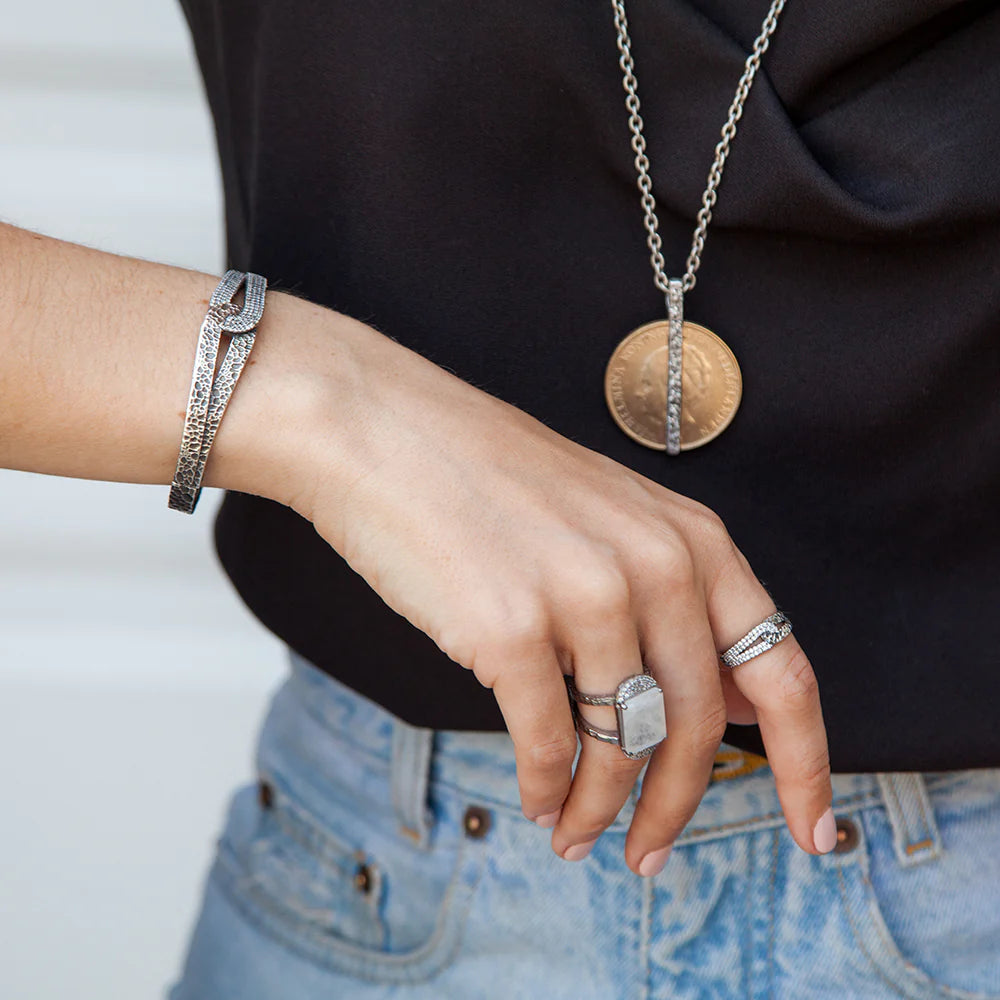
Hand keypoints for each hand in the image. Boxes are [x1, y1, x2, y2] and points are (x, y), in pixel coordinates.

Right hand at [279, 311, 832, 874]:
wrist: (383, 430)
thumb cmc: (489, 478)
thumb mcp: (613, 519)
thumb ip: (675, 601)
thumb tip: (725, 701)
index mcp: (692, 540)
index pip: (782, 671)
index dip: (807, 765)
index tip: (815, 830)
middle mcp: (655, 565)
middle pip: (698, 729)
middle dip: (675, 810)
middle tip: (648, 855)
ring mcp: (586, 594)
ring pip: (624, 747)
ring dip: (602, 810)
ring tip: (574, 835)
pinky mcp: (511, 627)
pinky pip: (547, 742)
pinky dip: (544, 787)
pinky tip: (535, 798)